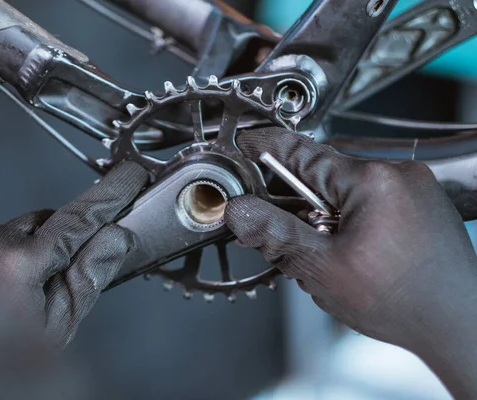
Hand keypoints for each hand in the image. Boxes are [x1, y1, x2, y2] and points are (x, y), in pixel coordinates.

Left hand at [0, 161, 148, 347]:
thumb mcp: (56, 324)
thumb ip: (89, 275)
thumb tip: (116, 238)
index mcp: (15, 264)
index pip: (77, 219)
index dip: (110, 196)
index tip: (129, 178)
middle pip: (49, 222)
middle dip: (64, 242)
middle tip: (62, 279)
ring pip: (24, 228)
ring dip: (34, 250)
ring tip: (24, 291)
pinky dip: (10, 253)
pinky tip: (4, 285)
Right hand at [225, 128, 476, 396]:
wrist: (457, 324)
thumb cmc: (404, 300)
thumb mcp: (323, 268)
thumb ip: (275, 234)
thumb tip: (240, 210)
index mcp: (373, 180)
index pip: (303, 153)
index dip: (266, 148)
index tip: (246, 142)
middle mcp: (397, 174)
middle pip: (322, 175)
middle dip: (299, 204)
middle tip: (295, 239)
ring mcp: (413, 187)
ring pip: (344, 190)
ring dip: (325, 216)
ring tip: (334, 255)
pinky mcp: (420, 203)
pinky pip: (369, 200)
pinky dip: (349, 220)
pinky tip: (355, 253)